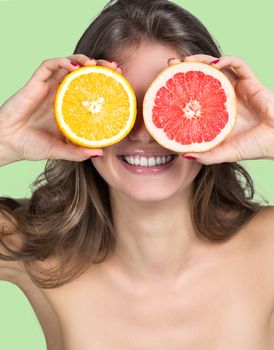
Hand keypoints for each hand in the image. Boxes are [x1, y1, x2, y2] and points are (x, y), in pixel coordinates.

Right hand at [0, 55, 120, 164]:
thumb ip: (78, 152)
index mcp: (68, 107)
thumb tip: (101, 153)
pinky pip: (48, 65)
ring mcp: (48, 87)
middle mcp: (60, 94)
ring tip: (96, 64)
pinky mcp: (35, 83)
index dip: (104, 83)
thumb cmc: (32, 146)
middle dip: (99, 66)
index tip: (120, 81)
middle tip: (114, 68)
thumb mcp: (60, 150)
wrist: (8, 143)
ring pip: (68, 64)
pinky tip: (75, 67)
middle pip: (82, 73)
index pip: (89, 88)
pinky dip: (62, 62)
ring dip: (83, 60)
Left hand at [169, 55, 273, 163]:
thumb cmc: (253, 147)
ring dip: (202, 59)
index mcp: (216, 111)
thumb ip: (207, 156)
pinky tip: (216, 62)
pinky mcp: (251, 82)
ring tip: (187, 59)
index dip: (180, 87)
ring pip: (217, 66)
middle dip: (186, 67)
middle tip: (171, 65)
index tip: (164, 84)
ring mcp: (237, 88)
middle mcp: (224, 97)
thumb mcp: (224, 154)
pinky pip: (239, 65)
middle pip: (202, 76)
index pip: (194, 93)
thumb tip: (184, 155)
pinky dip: (228, 60)